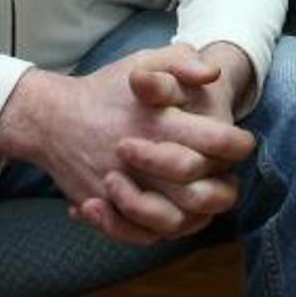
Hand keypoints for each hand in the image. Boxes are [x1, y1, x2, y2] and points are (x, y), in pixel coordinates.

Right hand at [0, 46, 255, 244]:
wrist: (51, 119)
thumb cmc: (105, 89)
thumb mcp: (144, 61)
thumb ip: (181, 61)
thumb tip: (213, 74)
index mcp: (155, 122)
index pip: (213, 142)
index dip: (238, 145)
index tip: (244, 142)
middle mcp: (140, 161)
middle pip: (200, 192)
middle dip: (223, 185)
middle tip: (227, 174)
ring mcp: (121, 190)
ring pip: (175, 222)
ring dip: (198, 214)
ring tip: (205, 196)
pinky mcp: (106, 209)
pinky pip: (142, 235)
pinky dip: (163, 231)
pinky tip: (175, 214)